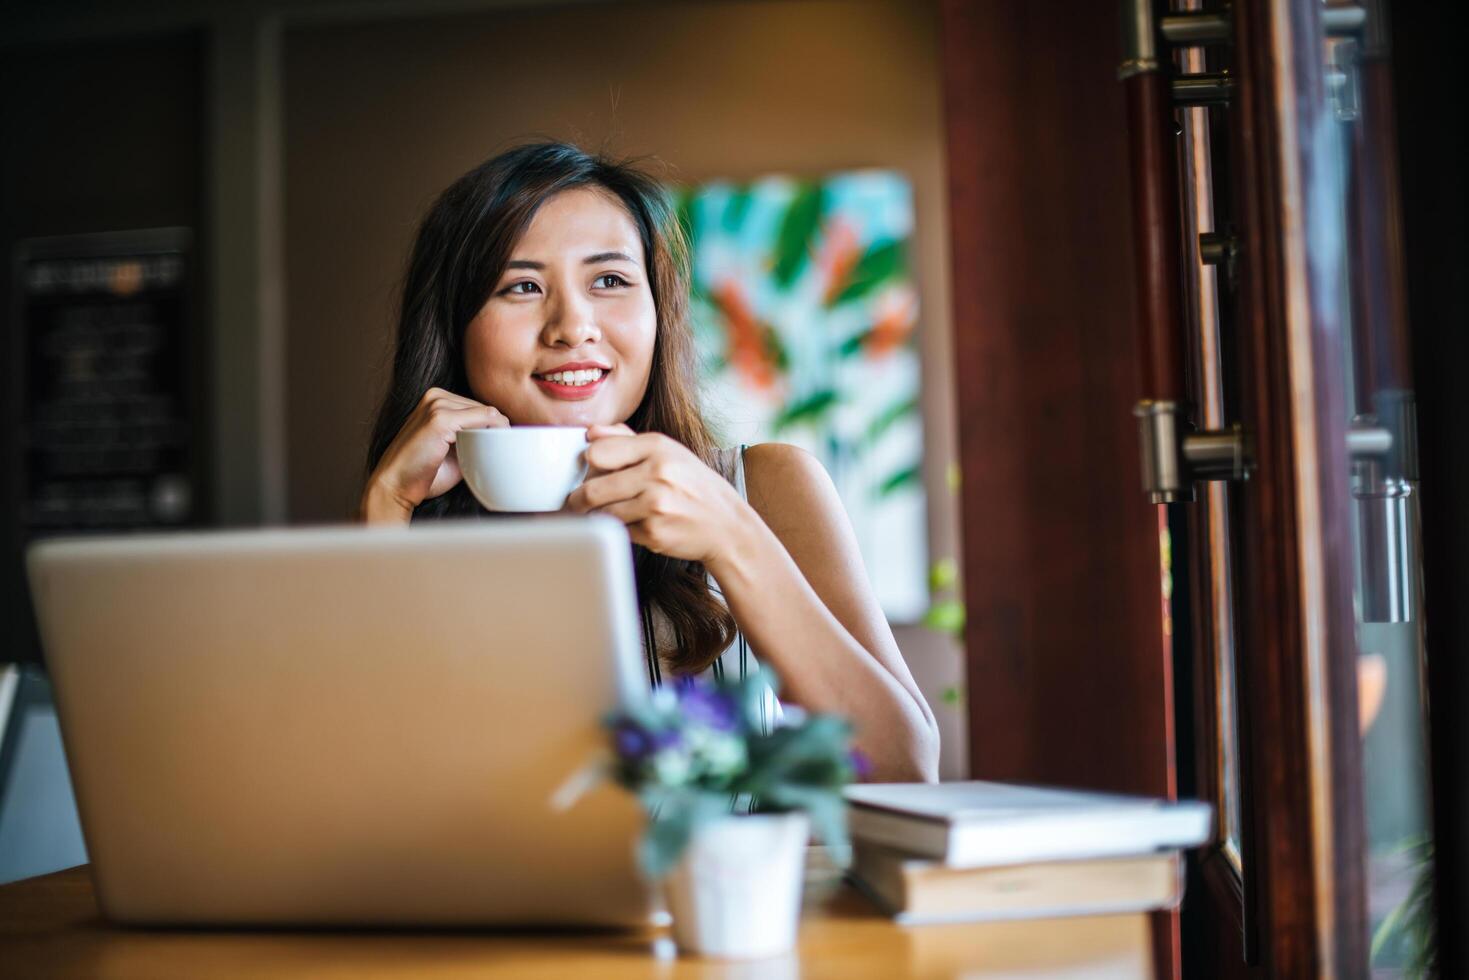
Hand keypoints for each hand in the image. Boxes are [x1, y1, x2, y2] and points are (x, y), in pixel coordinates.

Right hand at [361, 388, 507, 521]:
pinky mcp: (440, 419)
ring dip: (497, 434)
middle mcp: (436, 396)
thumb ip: (472, 436)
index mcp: (436, 399)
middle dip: (497, 431)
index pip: (479, 407)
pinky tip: (494, 450)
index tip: (504, 446)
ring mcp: (437, 405)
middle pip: (486, 409)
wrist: (395, 487)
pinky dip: (496, 433)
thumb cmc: (424, 473)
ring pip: (489, 413)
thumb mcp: (452, 448)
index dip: (494, 428)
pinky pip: (486, 418)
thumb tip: (503, 436)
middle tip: (501, 454)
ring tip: (494, 456)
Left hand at [564, 425, 753, 563]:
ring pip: (601, 513)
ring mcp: (655, 504)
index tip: (586, 472)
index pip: (597, 452)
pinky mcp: (653, 532)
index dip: (587, 464)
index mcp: (658, 446)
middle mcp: (657, 472)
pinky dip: (615, 531)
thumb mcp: (669, 453)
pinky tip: (626, 526)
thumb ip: (627, 439)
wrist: (726, 526)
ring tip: (596, 515)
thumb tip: (591, 432)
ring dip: (592, 518)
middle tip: (576, 503)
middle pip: (592, 488)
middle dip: (578, 499)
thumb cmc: (694, 487)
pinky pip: (616, 531)